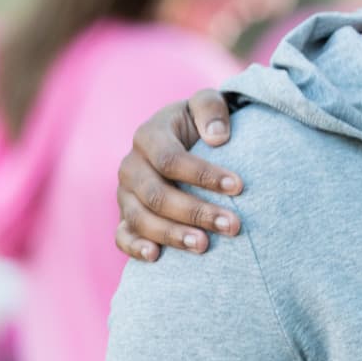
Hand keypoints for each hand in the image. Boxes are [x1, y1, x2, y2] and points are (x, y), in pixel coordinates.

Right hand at [115, 90, 242, 260]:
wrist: (182, 137)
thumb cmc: (199, 121)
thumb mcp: (206, 103)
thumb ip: (211, 110)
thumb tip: (217, 138)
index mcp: (148, 136)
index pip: (172, 160)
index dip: (204, 175)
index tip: (239, 187)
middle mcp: (131, 166)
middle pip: (158, 195)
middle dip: (196, 212)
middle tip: (232, 225)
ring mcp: (126, 193)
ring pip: (141, 219)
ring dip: (173, 235)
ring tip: (204, 245)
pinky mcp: (126, 215)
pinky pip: (122, 235)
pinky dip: (135, 248)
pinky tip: (156, 257)